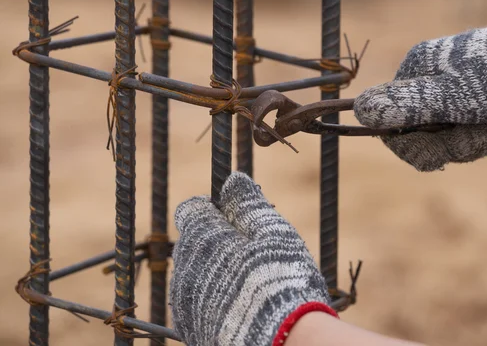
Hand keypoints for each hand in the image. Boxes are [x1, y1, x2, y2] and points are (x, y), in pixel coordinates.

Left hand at [169, 172, 335, 345]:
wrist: (280, 340)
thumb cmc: (280, 279)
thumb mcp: (271, 230)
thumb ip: (247, 202)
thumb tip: (232, 180)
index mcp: (200, 236)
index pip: (192, 209)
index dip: (214, 210)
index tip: (237, 219)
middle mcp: (183, 266)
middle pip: (194, 242)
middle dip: (216, 241)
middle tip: (252, 253)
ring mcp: (184, 301)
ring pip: (194, 273)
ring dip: (214, 271)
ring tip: (250, 284)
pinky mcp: (190, 329)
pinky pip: (196, 303)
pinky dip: (213, 300)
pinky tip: (240, 307)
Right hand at [354, 7, 486, 170]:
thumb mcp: (452, 98)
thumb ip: (406, 106)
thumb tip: (356, 108)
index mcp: (417, 73)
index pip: (392, 124)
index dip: (413, 148)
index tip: (439, 158)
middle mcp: (434, 80)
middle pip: (427, 134)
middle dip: (457, 143)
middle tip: (486, 132)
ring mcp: (460, 89)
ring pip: (456, 135)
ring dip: (482, 139)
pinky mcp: (484, 97)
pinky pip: (478, 129)